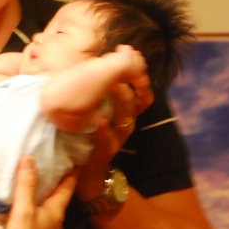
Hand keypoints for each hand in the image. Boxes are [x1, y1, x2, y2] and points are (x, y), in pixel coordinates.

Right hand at [0, 157, 74, 228]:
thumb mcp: (24, 209)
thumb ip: (26, 185)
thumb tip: (29, 158)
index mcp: (56, 212)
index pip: (67, 188)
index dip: (71, 174)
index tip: (76, 160)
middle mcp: (55, 222)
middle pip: (59, 198)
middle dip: (58, 183)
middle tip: (54, 166)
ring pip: (49, 208)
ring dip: (46, 196)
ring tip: (39, 182)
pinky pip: (40, 216)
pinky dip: (38, 206)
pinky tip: (28, 205)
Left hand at [77, 49, 152, 196]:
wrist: (86, 167)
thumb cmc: (91, 132)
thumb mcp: (99, 108)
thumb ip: (103, 87)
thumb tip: (106, 62)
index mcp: (126, 113)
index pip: (143, 96)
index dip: (142, 80)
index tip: (136, 62)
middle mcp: (125, 124)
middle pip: (135, 104)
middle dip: (129, 86)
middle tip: (120, 70)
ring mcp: (116, 139)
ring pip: (125, 121)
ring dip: (120, 103)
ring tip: (114, 87)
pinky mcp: (104, 152)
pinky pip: (107, 140)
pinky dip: (104, 131)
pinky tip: (100, 121)